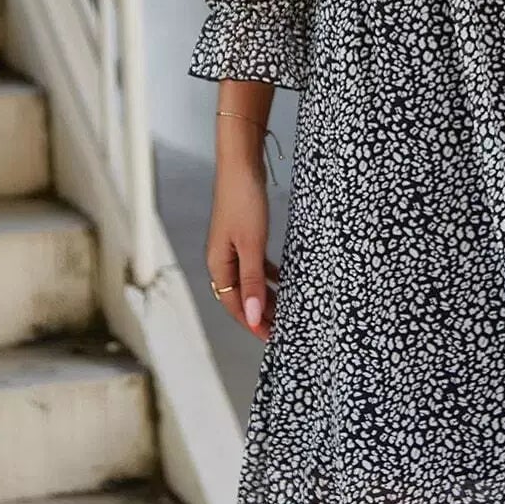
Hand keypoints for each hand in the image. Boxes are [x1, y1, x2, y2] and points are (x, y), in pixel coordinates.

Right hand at [207, 166, 280, 342]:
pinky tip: (283, 280)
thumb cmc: (243, 201)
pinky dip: (269, 275)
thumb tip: (254, 316)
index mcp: (218, 265)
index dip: (253, 323)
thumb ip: (253, 282)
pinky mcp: (244, 235)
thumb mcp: (251, 245)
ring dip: (266, 296)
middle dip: (261, 313)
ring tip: (287, 310)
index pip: (234, 304)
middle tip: (284, 328)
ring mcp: (232, 247)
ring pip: (250, 281)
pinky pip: (256, 264)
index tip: (273, 339)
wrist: (241, 165)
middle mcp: (221, 259)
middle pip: (241, 295)